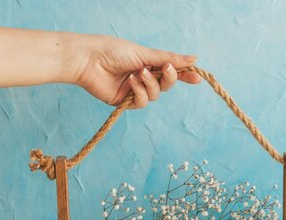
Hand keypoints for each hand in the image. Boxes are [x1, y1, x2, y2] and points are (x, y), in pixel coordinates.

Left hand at [73, 35, 200, 108]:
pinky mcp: (125, 101)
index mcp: (148, 63)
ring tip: (138, 73)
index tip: (197, 77)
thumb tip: (193, 58)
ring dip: (150, 83)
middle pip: (166, 85)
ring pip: (155, 94)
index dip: (184, 75)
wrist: (88, 60)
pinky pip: (142, 101)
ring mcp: (134, 90)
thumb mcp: (144, 53)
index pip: (171, 71)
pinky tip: (131, 81)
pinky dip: (139, 91)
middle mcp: (143, 77)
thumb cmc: (113, 51)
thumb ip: (169, 58)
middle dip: (168, 78)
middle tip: (165, 69)